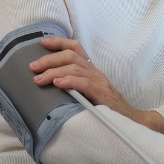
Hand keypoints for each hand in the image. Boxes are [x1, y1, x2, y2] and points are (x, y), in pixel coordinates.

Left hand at [29, 37, 163, 132]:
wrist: (130, 121)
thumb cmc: (106, 110)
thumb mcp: (88, 95)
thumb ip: (73, 88)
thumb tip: (49, 87)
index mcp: (91, 71)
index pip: (76, 48)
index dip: (59, 43)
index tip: (42, 42)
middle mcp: (95, 72)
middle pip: (71, 55)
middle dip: (49, 59)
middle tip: (32, 67)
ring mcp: (99, 82)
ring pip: (74, 67)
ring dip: (53, 71)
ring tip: (39, 79)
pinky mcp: (102, 94)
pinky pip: (84, 83)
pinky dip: (69, 81)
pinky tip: (57, 83)